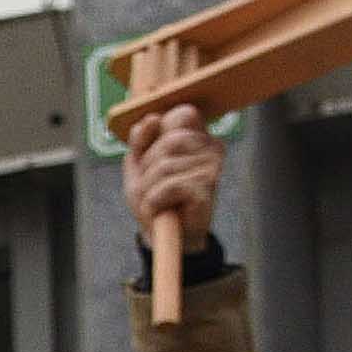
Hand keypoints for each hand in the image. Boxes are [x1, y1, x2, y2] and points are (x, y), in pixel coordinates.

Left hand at [121, 101, 225, 259]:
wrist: (165, 236)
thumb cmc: (155, 198)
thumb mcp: (139, 165)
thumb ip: (141, 139)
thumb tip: (152, 118)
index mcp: (197, 135)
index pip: (182, 114)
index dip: (158, 135)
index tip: (151, 159)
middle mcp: (211, 146)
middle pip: (168, 141)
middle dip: (149, 168)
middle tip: (152, 187)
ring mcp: (212, 166)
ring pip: (165, 165)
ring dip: (150, 189)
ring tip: (157, 201)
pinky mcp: (207, 187)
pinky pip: (169, 186)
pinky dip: (155, 201)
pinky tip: (162, 209)